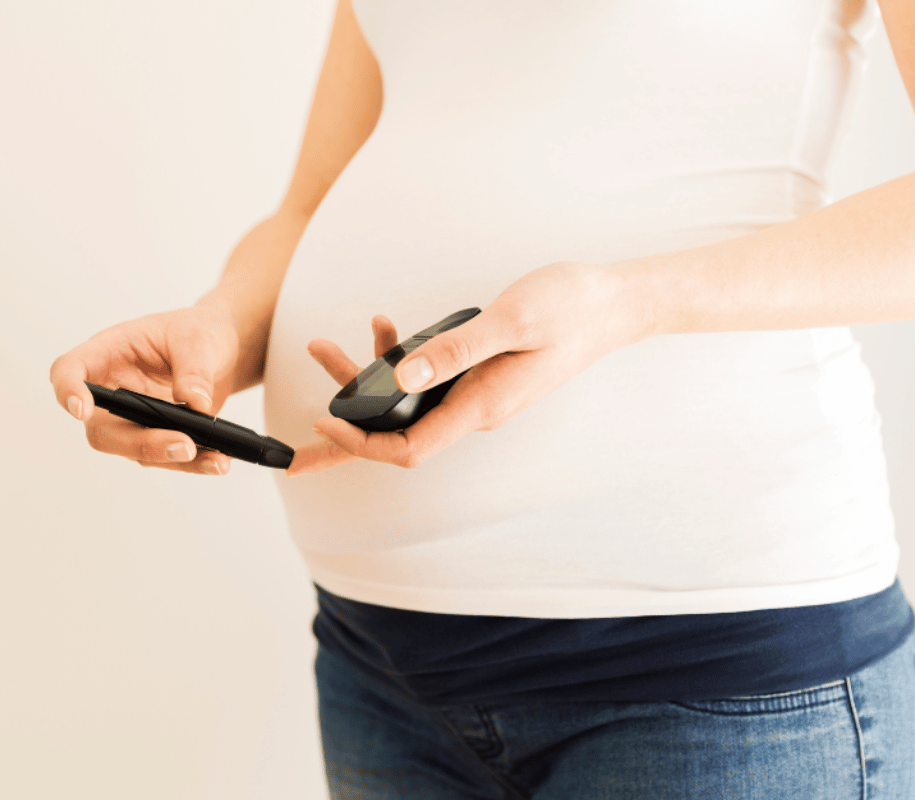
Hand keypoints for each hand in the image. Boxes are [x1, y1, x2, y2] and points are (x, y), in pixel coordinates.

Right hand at [49, 304, 240, 475]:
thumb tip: (195, 403)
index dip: (68, 390)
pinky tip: (218, 461)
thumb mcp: (198, 339)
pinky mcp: (154, 436)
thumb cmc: (196, 332)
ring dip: (172, 458)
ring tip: (214, 460)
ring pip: (134, 450)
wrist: (219, 350)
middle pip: (101, 427)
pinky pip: (165, 457)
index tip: (82, 410)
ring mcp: (129, 418)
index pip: (69, 370)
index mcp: (107, 352)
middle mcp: (111, 389)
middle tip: (184, 445)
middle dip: (138, 442)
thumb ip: (194, 369)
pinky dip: (193, 463)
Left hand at [286, 261, 651, 475]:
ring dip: (364, 383)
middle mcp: (476, 409)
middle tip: (300, 430)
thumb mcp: (513, 321)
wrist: (614, 305)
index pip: (410, 448)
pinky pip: (427, 381)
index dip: (362, 443)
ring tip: (323, 349)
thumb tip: (402, 374)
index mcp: (482, 405)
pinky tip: (384, 329)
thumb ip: (457, 350)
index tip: (325, 422)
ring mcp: (477, 395)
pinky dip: (398, 359)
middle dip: (347, 425)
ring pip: (408, 404)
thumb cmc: (571, 308)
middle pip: (398, 434)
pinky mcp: (478, 377)